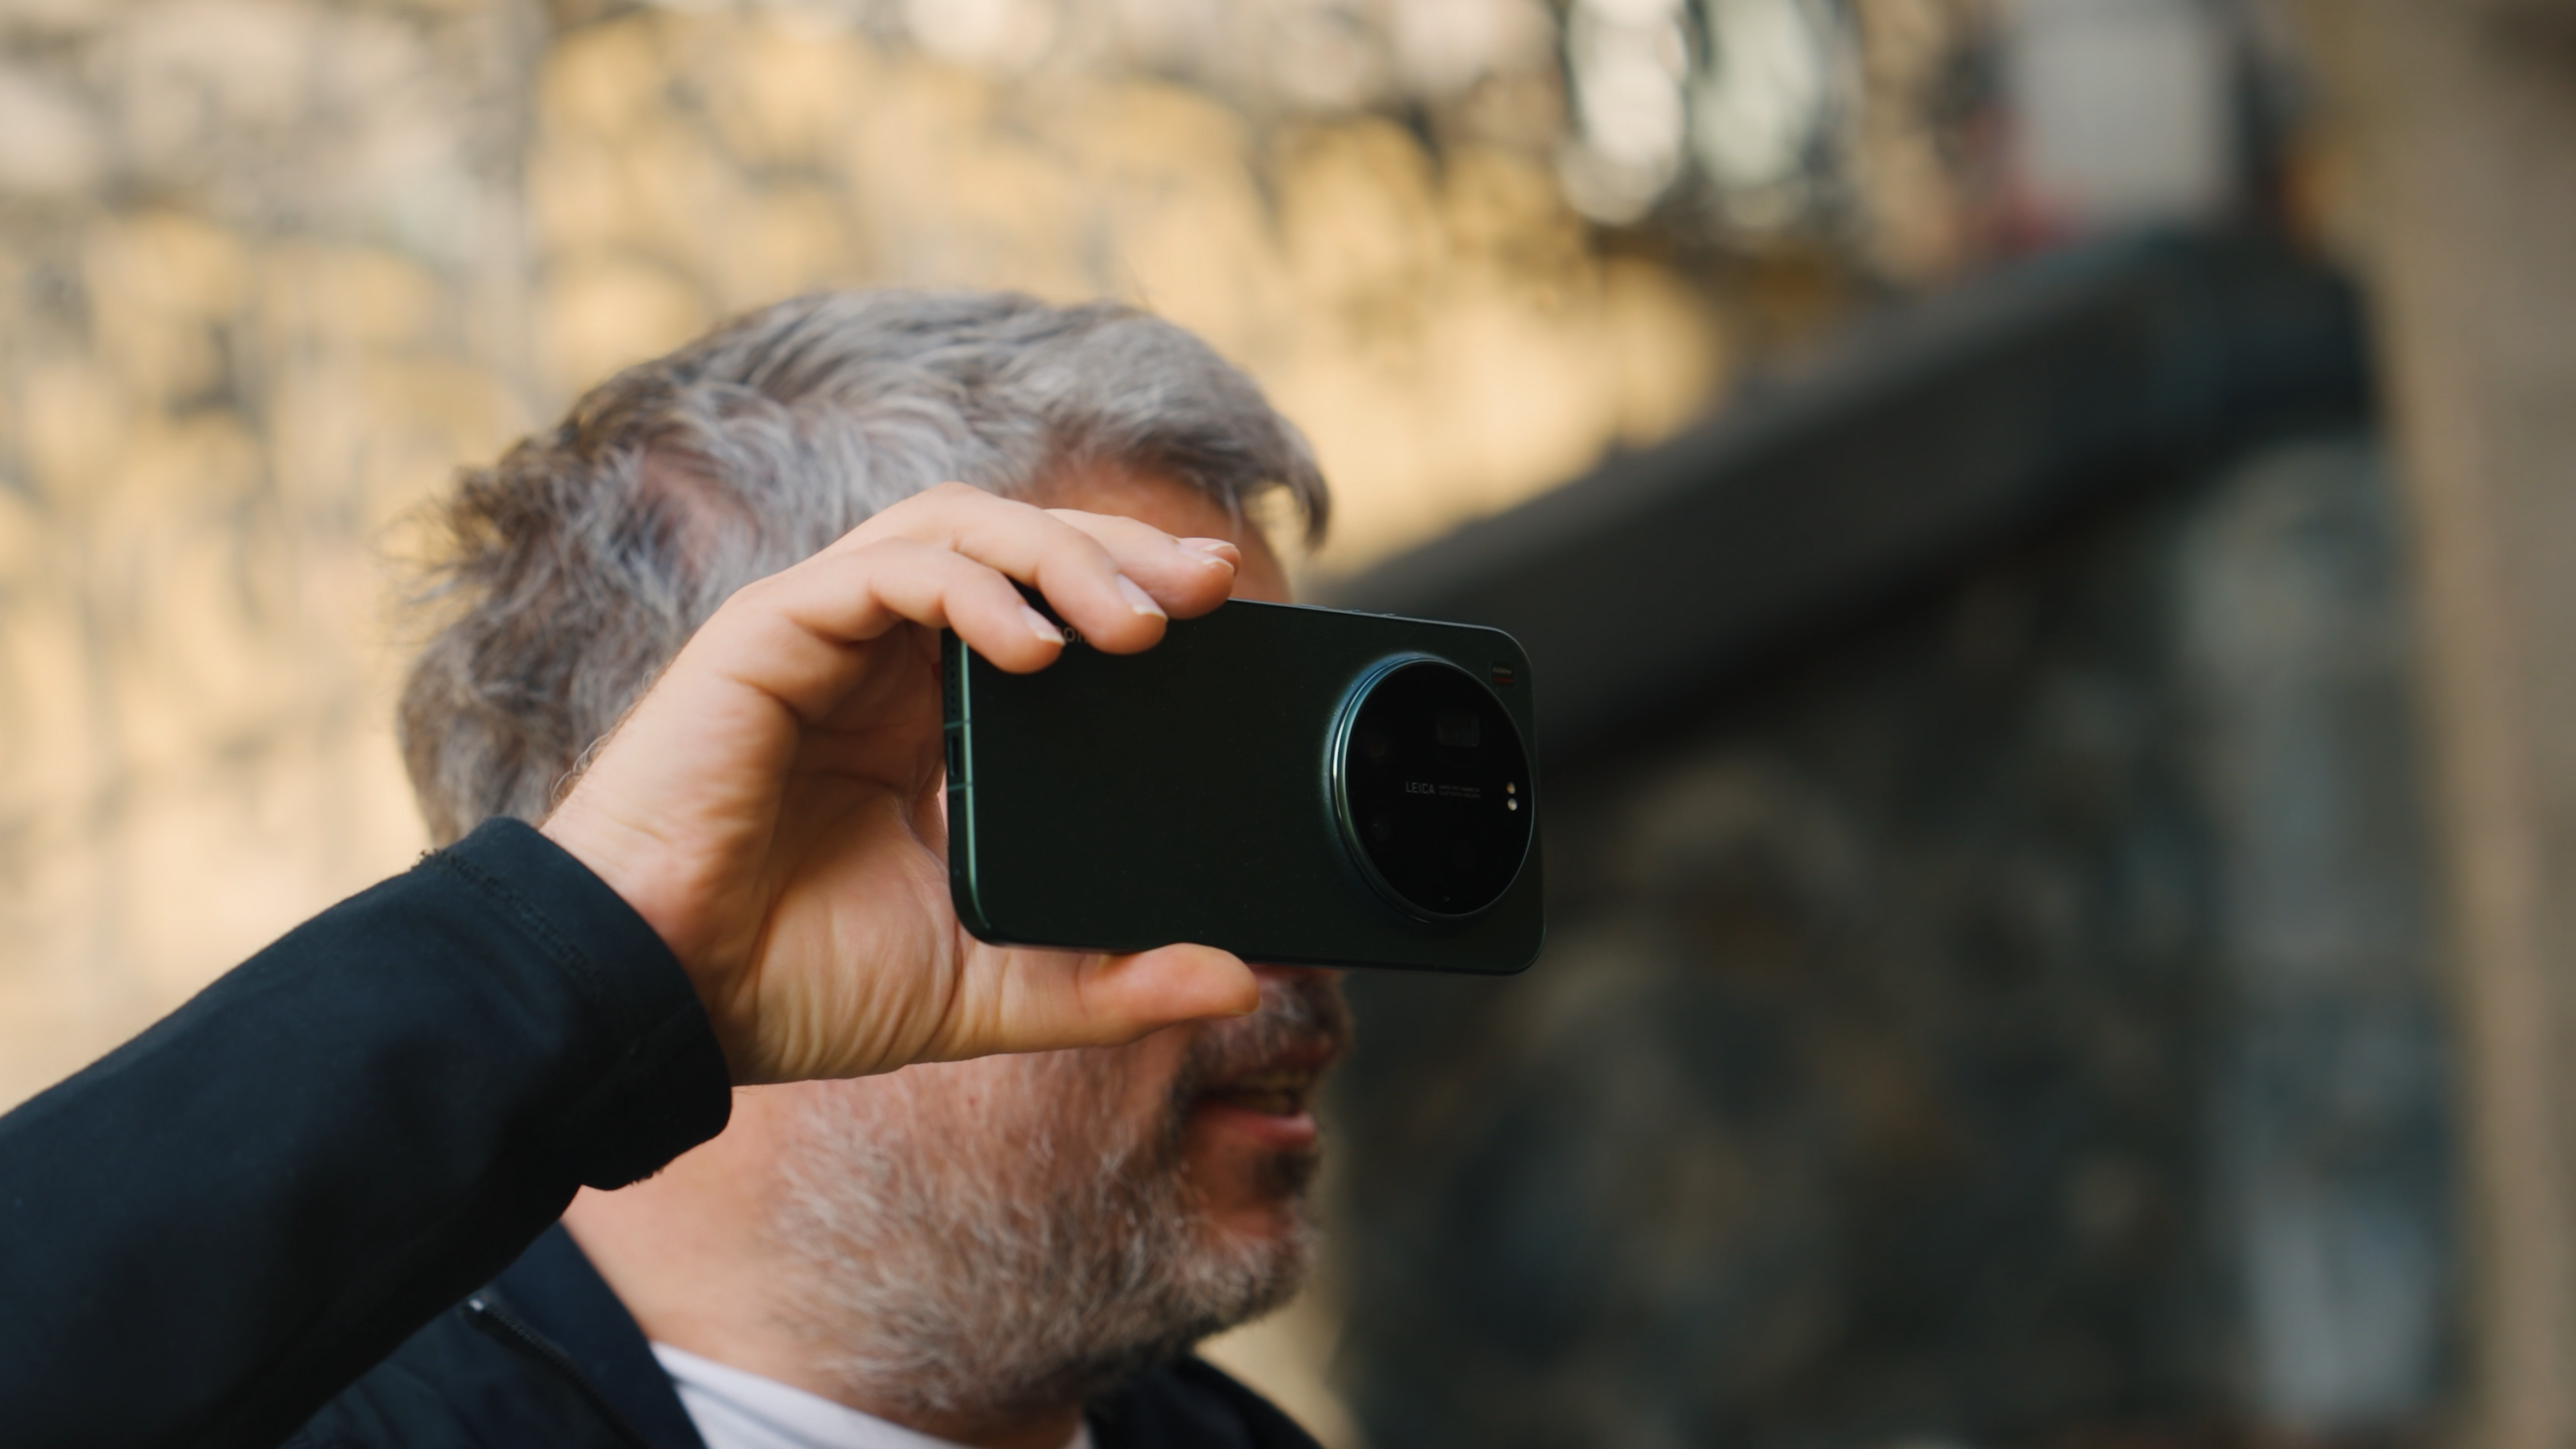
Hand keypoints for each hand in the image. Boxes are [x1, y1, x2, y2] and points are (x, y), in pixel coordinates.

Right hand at [537, 483, 1257, 1083]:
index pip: (1040, 604)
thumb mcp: (989, 992)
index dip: (1128, 587)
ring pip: (957, 528)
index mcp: (922, 720)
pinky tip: (1033, 647)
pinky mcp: (766, 633)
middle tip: (1213, 584)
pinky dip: (971, 588)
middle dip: (1119, 547)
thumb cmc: (792, 990)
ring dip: (1060, 554)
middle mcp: (876, 661)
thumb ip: (1110, 982)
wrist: (660, 1008)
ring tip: (1140, 620)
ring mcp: (820, 637)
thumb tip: (1241, 981)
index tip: (1223, 611)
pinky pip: (884, 570)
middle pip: (1014, 543)